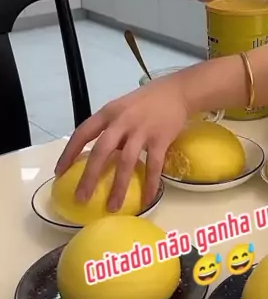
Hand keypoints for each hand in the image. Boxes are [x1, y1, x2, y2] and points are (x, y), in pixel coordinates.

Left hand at [54, 76, 189, 211]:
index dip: (69, 153)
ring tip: (112, 207)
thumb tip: (99, 156)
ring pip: (126, 162)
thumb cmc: (146, 101)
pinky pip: (154, 165)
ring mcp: (142, 130)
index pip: (83, 133)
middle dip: (89, 176)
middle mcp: (122, 121)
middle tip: (81, 198)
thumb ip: (110, 128)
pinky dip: (150, 184)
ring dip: (118, 186)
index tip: (59, 172)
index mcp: (108, 112)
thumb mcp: (122, 107)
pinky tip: (146, 199)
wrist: (177, 91)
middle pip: (101, 151)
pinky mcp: (161, 139)